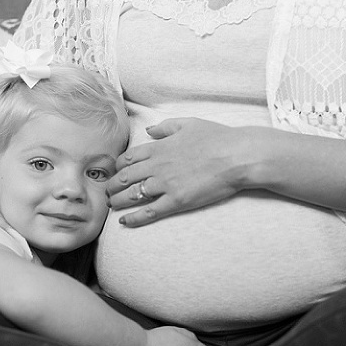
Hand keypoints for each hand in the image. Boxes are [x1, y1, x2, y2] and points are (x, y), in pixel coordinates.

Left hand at [107, 118, 248, 226]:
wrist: (237, 156)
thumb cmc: (217, 138)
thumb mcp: (189, 124)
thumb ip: (166, 127)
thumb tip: (149, 130)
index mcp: (159, 147)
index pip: (127, 158)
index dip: (117, 168)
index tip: (115, 173)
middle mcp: (157, 166)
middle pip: (124, 178)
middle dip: (112, 186)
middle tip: (108, 193)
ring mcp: (165, 185)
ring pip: (131, 195)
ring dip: (117, 202)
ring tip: (112, 206)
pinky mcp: (176, 201)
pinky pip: (149, 212)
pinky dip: (134, 218)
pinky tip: (124, 222)